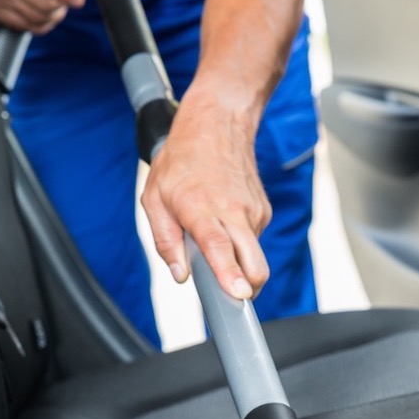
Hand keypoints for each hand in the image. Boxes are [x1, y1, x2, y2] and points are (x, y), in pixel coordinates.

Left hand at [141, 91, 271, 300]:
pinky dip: (240, 241)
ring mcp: (253, 211)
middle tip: (230, 293)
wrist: (217, 124)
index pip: (221, 248)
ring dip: (237, 260)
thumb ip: (165, 240)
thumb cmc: (181, 160)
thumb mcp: (155, 198)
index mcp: (201, 209)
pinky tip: (224, 220)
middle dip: (248, 286)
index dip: (231, 275)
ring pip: (254, 256)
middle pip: (255, 264)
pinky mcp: (263, 210)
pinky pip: (253, 240)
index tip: (240, 294)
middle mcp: (233, 211)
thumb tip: (180, 274)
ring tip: (212, 234)